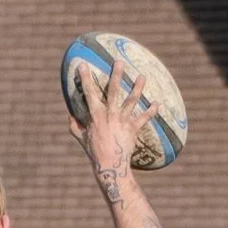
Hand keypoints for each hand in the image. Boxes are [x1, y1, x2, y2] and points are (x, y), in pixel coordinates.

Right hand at [69, 61, 159, 193]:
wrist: (110, 166)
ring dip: (138, 88)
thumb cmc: (94, 152)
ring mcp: (123, 121)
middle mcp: (110, 115)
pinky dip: (151, 111)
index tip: (82, 64)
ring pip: (132, 101)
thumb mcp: (81, 139)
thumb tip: (70, 116)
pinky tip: (157, 104)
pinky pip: (144, 118)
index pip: (89, 93)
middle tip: (119, 61)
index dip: (85, 78)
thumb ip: (75, 126)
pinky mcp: (133, 129)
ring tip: (142, 76)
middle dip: (116, 75)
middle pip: (113, 91)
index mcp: (96, 116)